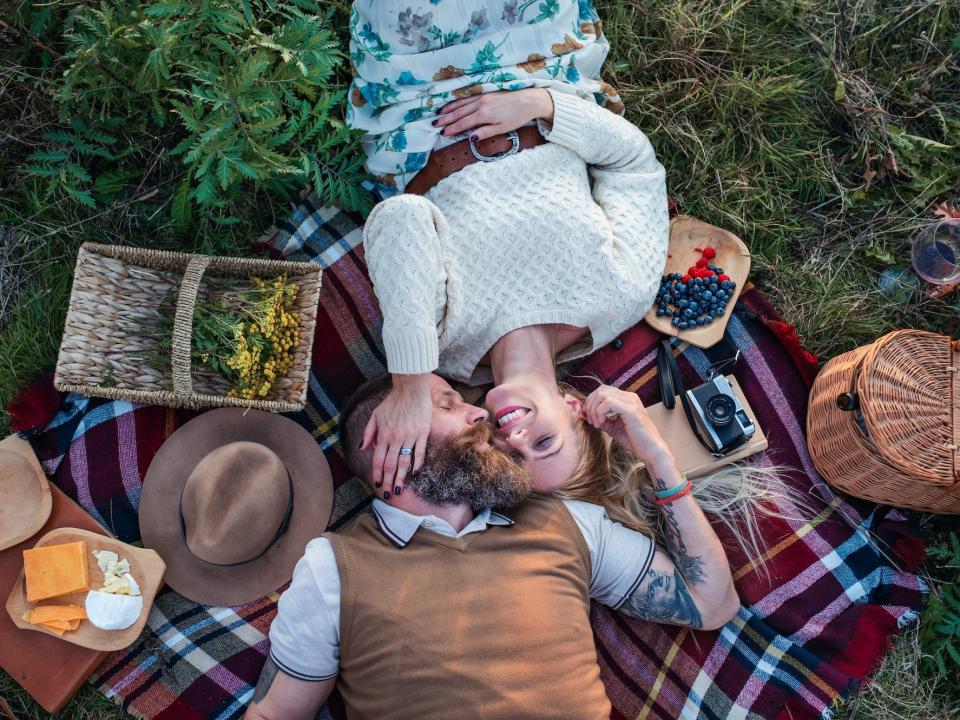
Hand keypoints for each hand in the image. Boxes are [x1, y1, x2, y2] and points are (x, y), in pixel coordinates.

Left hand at [361, 374, 431, 497]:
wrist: (411, 389)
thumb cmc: (393, 401)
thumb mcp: (375, 415)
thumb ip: (368, 433)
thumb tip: (363, 448)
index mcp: (383, 434)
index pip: (378, 460)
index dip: (376, 474)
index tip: (376, 484)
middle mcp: (396, 438)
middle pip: (390, 465)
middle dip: (387, 481)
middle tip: (387, 494)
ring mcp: (410, 436)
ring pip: (404, 462)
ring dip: (401, 478)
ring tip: (399, 489)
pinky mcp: (422, 433)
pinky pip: (420, 453)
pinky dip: (417, 465)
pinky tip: (415, 474)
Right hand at [434, 88, 552, 141]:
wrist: (528, 100)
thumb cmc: (516, 117)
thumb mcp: (502, 128)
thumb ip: (485, 132)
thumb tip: (470, 138)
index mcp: (483, 114)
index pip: (463, 123)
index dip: (451, 128)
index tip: (442, 133)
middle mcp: (480, 104)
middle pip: (459, 113)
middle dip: (446, 119)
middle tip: (434, 124)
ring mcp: (481, 96)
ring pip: (461, 104)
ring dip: (449, 109)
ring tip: (439, 114)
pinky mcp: (485, 93)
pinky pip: (467, 98)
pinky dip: (457, 102)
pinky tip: (452, 104)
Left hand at [582, 385, 672, 465]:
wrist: (652, 451)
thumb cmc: (636, 441)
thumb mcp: (614, 428)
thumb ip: (603, 419)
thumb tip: (589, 415)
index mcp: (627, 399)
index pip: (603, 391)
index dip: (591, 402)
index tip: (588, 417)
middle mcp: (630, 397)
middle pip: (601, 390)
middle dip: (590, 405)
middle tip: (590, 420)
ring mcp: (631, 402)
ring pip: (602, 394)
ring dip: (594, 409)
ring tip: (596, 423)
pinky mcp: (631, 410)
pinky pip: (608, 402)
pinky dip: (599, 412)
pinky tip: (601, 423)